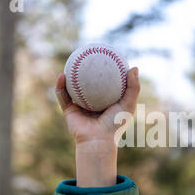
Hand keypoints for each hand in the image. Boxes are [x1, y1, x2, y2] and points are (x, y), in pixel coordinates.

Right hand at [55, 67, 139, 186]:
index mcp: (106, 101)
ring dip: (70, 74)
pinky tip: (62, 75)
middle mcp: (93, 102)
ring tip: (70, 61)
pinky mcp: (69, 111)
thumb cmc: (115, 124)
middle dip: (86, 68)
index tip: (106, 55)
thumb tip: (134, 67)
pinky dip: (61, 86)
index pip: (106, 82)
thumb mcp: (128, 104)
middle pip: (88, 82)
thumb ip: (133, 87)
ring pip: (72, 87)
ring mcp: (80, 106)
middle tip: (87, 53)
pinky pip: (63, 96)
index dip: (106, 69)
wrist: (98, 141)